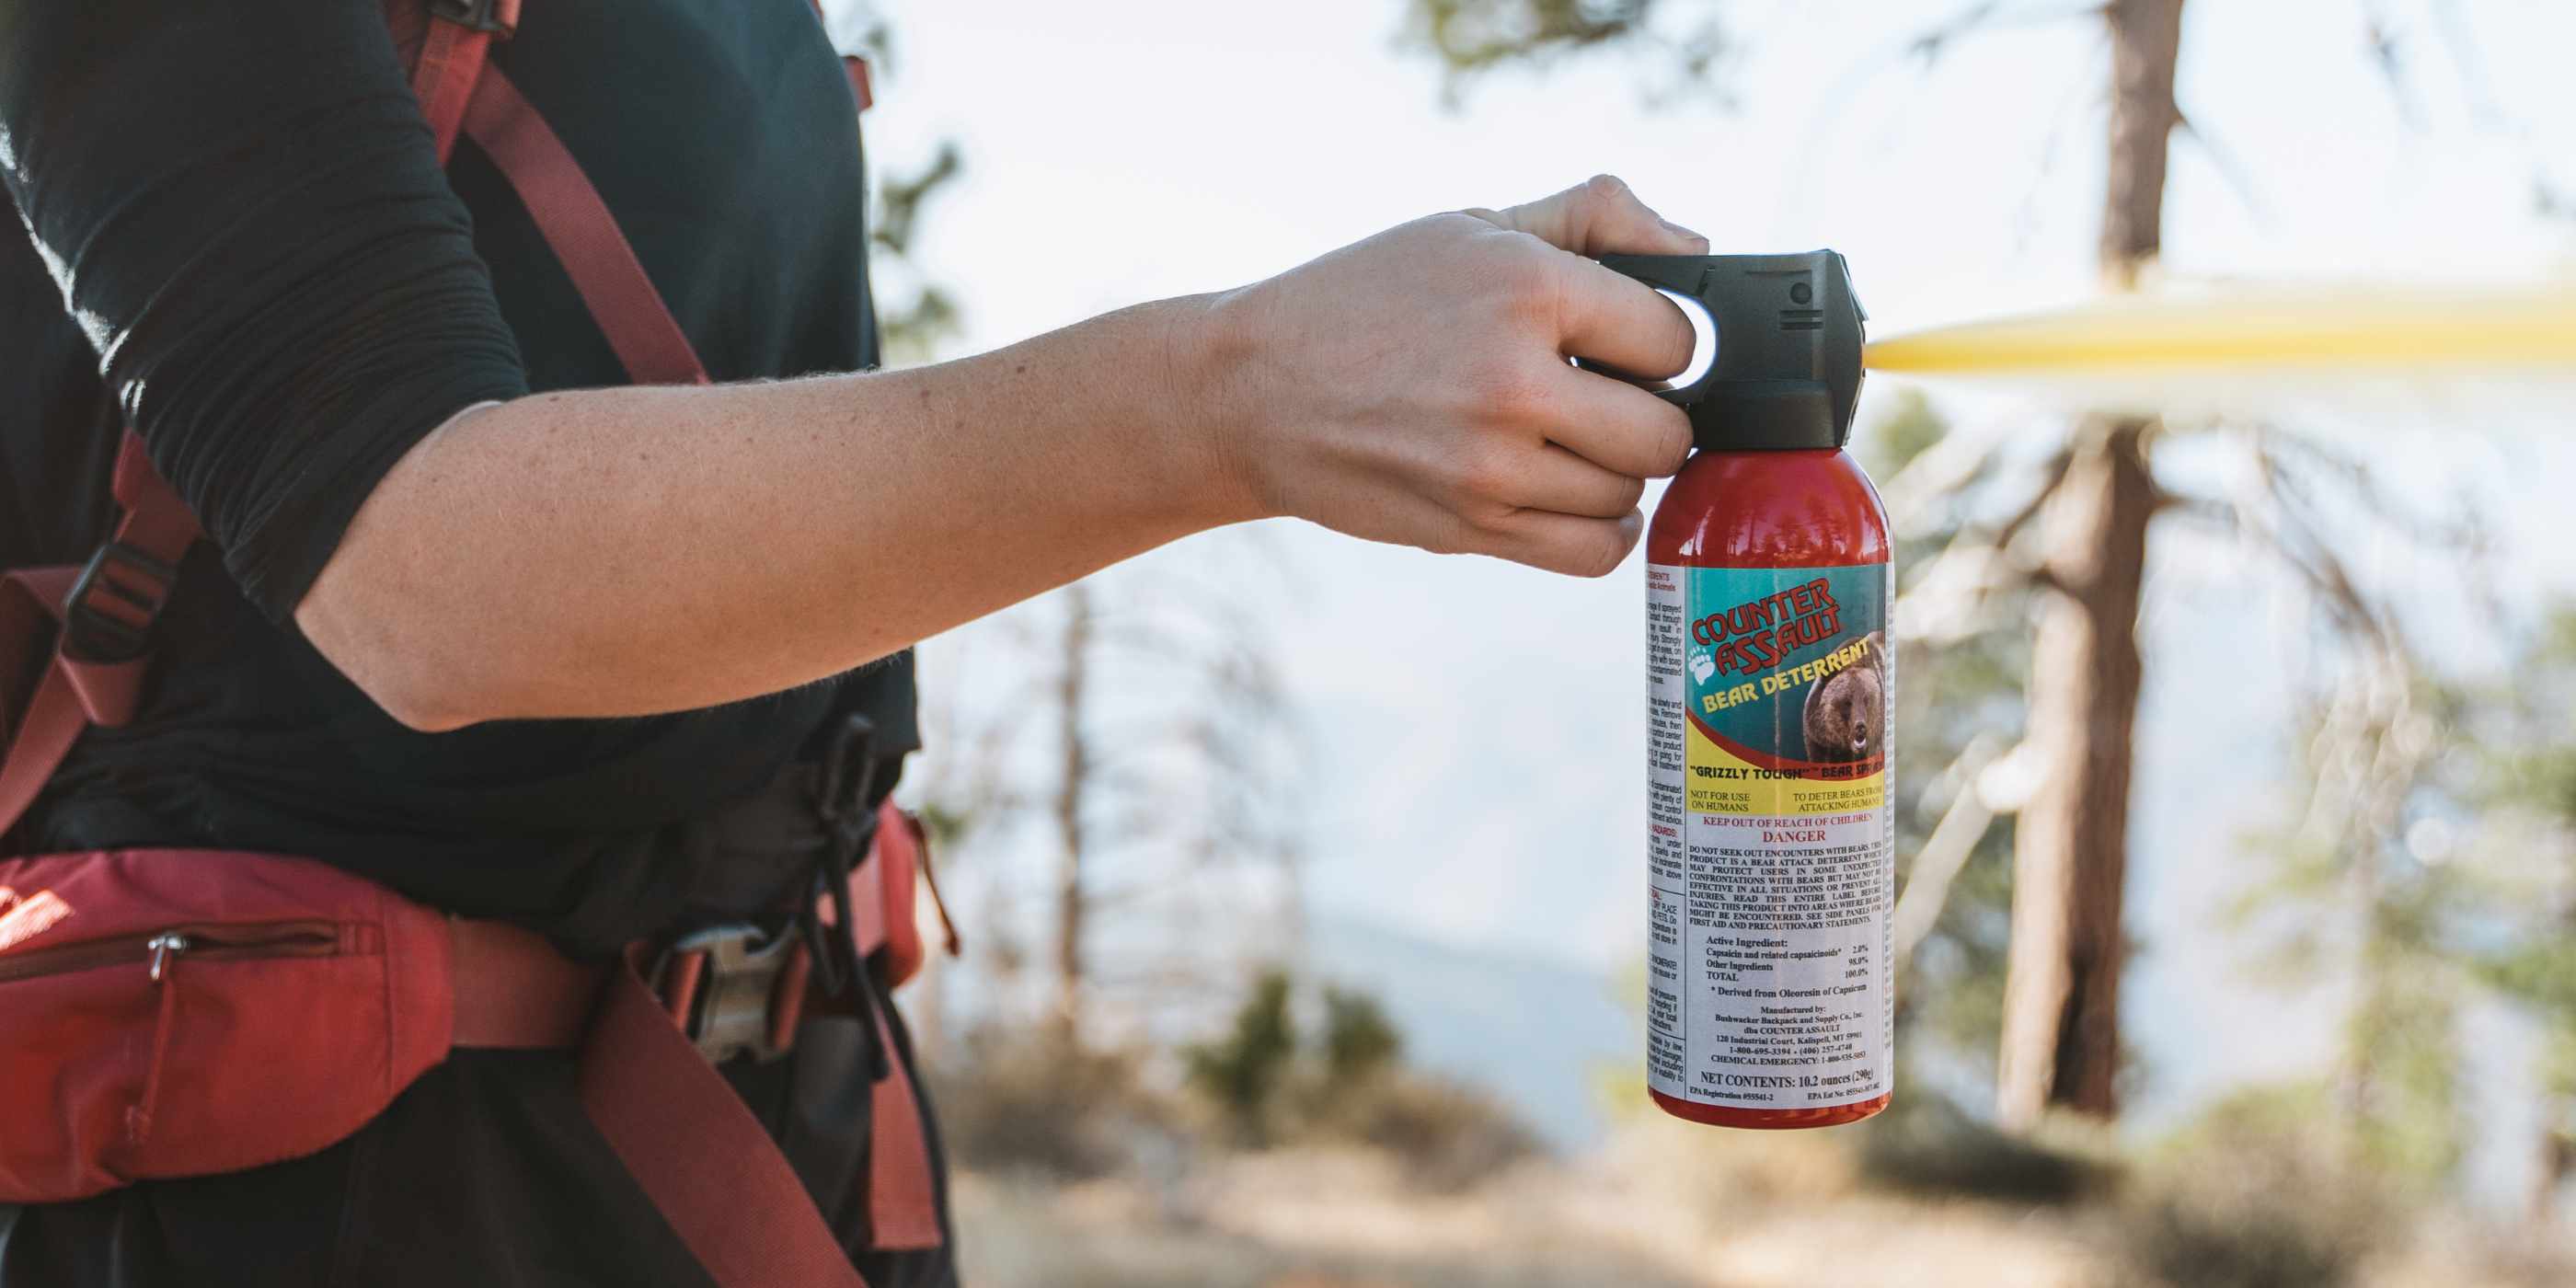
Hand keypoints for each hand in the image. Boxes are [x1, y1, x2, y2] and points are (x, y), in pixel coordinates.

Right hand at [1204, 175, 1708, 575]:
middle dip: (1648, 415)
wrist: (1253, 390)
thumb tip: (1699, 254)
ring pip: (1630, 494)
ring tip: (1566, 442)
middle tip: (1604, 400)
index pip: (1675, 340)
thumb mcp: (1473, 225)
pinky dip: (1601, 530)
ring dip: (1613, 472)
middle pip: (1665, 432)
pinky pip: (1594, 552)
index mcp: (1525, 287)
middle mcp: (1513, 380)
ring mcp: (1491, 466)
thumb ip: (1595, 218)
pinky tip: (1571, 494)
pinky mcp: (1471, 528)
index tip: (1622, 347)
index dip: (1658, 344)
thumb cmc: (1368, 299)